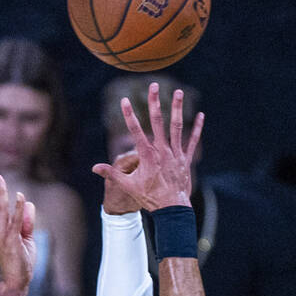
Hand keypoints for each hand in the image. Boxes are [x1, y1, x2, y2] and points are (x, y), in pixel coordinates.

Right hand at [0, 169, 35, 292]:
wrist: (15, 283)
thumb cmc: (20, 262)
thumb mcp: (25, 238)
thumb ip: (26, 221)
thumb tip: (28, 203)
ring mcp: (2, 237)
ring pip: (1, 210)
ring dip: (1, 193)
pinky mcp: (12, 243)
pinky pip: (16, 223)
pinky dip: (18, 209)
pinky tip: (20, 197)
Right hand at [92, 82, 203, 212]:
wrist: (172, 210)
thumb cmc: (149, 198)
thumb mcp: (128, 186)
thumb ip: (112, 174)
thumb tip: (94, 167)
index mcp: (147, 156)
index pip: (136, 131)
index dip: (129, 115)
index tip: (124, 101)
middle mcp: (162, 151)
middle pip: (157, 122)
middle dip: (154, 103)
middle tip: (152, 85)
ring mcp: (176, 154)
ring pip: (176, 127)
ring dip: (176, 108)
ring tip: (177, 92)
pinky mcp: (186, 160)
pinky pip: (192, 141)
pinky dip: (197, 129)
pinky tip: (200, 115)